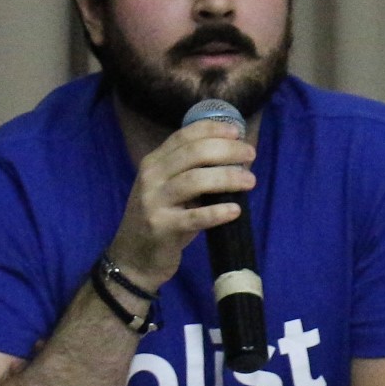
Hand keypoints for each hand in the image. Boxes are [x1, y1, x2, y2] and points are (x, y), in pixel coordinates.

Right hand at [104, 119, 255, 288]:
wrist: (133, 255)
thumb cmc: (162, 217)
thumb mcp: (170, 187)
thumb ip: (193, 170)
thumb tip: (235, 155)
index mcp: (154, 162)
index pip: (183, 136)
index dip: (212, 129)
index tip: (237, 132)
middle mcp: (151, 177)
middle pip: (193, 154)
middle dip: (227, 150)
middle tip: (251, 154)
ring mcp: (154, 202)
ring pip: (195, 181)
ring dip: (227, 177)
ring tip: (250, 181)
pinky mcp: (162, 227)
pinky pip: (194, 217)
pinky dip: (218, 212)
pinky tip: (235, 210)